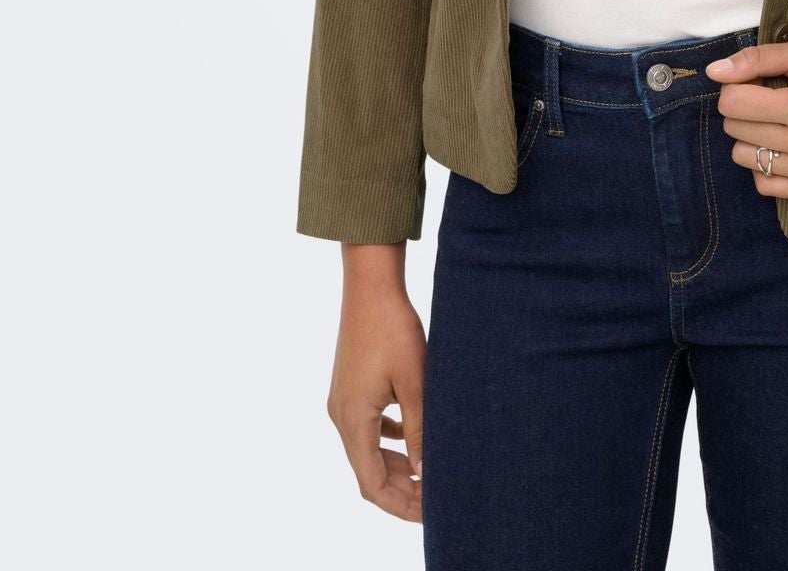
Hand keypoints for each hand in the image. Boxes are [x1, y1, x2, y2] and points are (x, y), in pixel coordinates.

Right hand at [327, 245, 425, 521]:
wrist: (370, 285)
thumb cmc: (393, 328)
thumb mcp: (414, 380)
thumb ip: (419, 427)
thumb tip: (426, 470)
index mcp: (352, 420)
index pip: (372, 484)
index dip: (400, 504)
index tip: (429, 512)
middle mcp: (341, 415)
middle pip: (368, 471)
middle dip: (401, 489)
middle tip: (436, 497)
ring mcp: (343, 400)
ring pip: (368, 449)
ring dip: (396, 464)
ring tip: (428, 472)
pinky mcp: (351, 386)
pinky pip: (368, 426)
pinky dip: (388, 439)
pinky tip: (411, 436)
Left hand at [704, 29, 787, 197]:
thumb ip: (756, 60)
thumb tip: (713, 73)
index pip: (733, 104)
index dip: (735, 87)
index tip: (755, 80)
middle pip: (736, 130)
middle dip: (744, 109)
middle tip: (771, 97)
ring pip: (746, 159)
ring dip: (752, 137)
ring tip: (778, 120)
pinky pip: (766, 185)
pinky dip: (765, 164)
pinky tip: (784, 144)